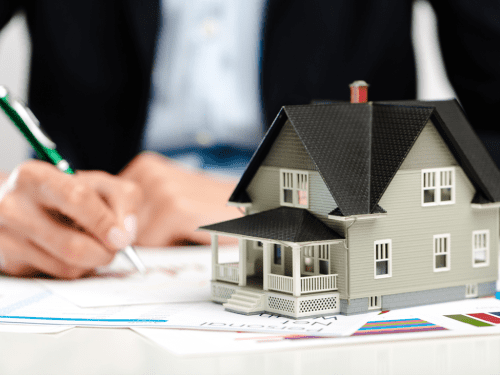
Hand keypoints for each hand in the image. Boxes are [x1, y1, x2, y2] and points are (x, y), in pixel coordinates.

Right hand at [0, 160, 140, 277]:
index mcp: (35, 176)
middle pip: (72, 245)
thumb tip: (124, 236)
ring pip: (67, 266)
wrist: (31, 203)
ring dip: (92, 262)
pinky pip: (56, 276)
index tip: (121, 238)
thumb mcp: (103, 184)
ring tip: (92, 243)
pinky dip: (75, 267)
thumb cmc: (73, 192)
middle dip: (104, 252)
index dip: (105, 222)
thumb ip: (124, 201)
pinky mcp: (9, 263)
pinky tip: (70, 250)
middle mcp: (12, 206)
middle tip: (114, 247)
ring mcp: (7, 237)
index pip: (77, 199)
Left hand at [119, 152, 241, 245]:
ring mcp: (162, 187)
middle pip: (115, 222)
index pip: (104, 208)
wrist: (249, 209)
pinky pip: (151, 242)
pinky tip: (191, 232)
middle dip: (136, 237)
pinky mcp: (176, 207)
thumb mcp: (167, 202)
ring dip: (156, 243)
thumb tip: (108, 234)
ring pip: (132, 235)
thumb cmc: (210, 210)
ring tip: (185, 228)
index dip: (117, 226)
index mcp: (145, 167)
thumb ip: (135, 210)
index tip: (134, 233)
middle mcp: (149, 171)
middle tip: (171, 232)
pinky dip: (169, 247)